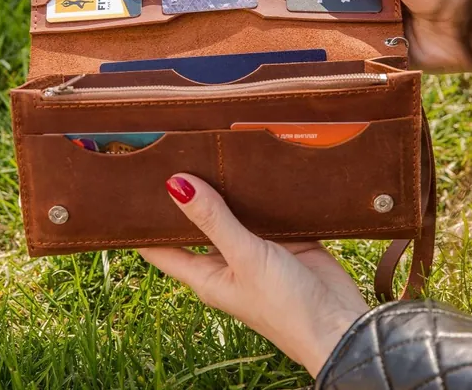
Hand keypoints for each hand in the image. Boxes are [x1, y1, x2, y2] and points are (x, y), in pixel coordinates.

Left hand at [138, 174, 368, 377]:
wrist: (341, 324)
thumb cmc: (286, 307)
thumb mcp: (244, 259)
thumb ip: (214, 221)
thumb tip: (176, 185)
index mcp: (206, 274)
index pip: (160, 247)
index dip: (143, 222)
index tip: (130, 189)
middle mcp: (227, 261)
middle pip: (198, 223)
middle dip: (188, 194)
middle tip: (174, 152)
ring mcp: (257, 249)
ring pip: (235, 211)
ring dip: (228, 188)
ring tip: (212, 148)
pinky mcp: (286, 240)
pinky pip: (269, 210)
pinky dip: (264, 192)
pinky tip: (258, 165)